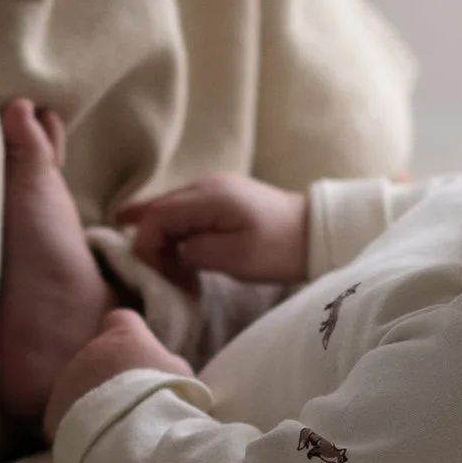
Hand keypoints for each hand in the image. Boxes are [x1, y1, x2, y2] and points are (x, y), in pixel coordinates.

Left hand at [41, 307, 190, 444]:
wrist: (134, 437)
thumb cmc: (167, 400)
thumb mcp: (181, 375)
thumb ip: (165, 364)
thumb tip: (159, 367)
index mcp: (122, 336)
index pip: (121, 319)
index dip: (129, 336)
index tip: (138, 354)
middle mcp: (89, 351)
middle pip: (98, 358)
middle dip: (109, 376)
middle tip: (130, 403)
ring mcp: (67, 381)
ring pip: (78, 387)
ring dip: (92, 401)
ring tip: (114, 428)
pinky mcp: (53, 411)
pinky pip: (65, 415)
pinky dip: (77, 426)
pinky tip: (97, 442)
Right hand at [119, 172, 309, 290]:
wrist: (315, 233)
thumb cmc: (278, 248)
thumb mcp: (235, 257)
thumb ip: (195, 252)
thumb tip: (175, 251)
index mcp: (208, 197)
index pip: (155, 216)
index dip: (147, 247)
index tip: (158, 276)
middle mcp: (205, 185)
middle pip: (156, 210)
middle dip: (151, 245)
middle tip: (158, 276)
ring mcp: (212, 189)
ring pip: (168, 212)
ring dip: (165, 243)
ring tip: (175, 274)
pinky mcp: (220, 199)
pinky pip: (184, 215)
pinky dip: (177, 236)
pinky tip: (180, 257)